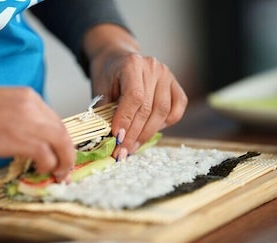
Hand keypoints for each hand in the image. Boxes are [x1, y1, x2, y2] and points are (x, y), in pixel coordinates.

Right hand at [0, 72, 74, 179]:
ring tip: (57, 175)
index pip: (56, 121)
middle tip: (64, 170)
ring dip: (63, 163)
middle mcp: (33, 107)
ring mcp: (29, 122)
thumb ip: (18, 117)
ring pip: (62, 144)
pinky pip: (47, 156)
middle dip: (67, 154)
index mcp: (28, 97)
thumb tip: (26, 138)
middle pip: (63, 133)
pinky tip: (40, 171)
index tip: (60, 154)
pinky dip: (49, 166)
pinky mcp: (20, 139)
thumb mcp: (0, 106)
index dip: (61, 141)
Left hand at [84, 24, 187, 159]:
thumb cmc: (107, 75)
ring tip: (132, 148)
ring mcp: (167, 75)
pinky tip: (150, 132)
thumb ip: (105, 112)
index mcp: (132, 64)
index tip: (117, 139)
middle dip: (134, 134)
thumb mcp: (100, 89)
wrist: (117, 58)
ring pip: (162, 112)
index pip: (134, 97)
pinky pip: (176, 109)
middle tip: (122, 152)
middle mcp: (153, 68)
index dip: (126, 121)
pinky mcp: (175, 85)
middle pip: (148, 108)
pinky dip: (165, 124)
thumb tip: (108, 140)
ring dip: (147, 134)